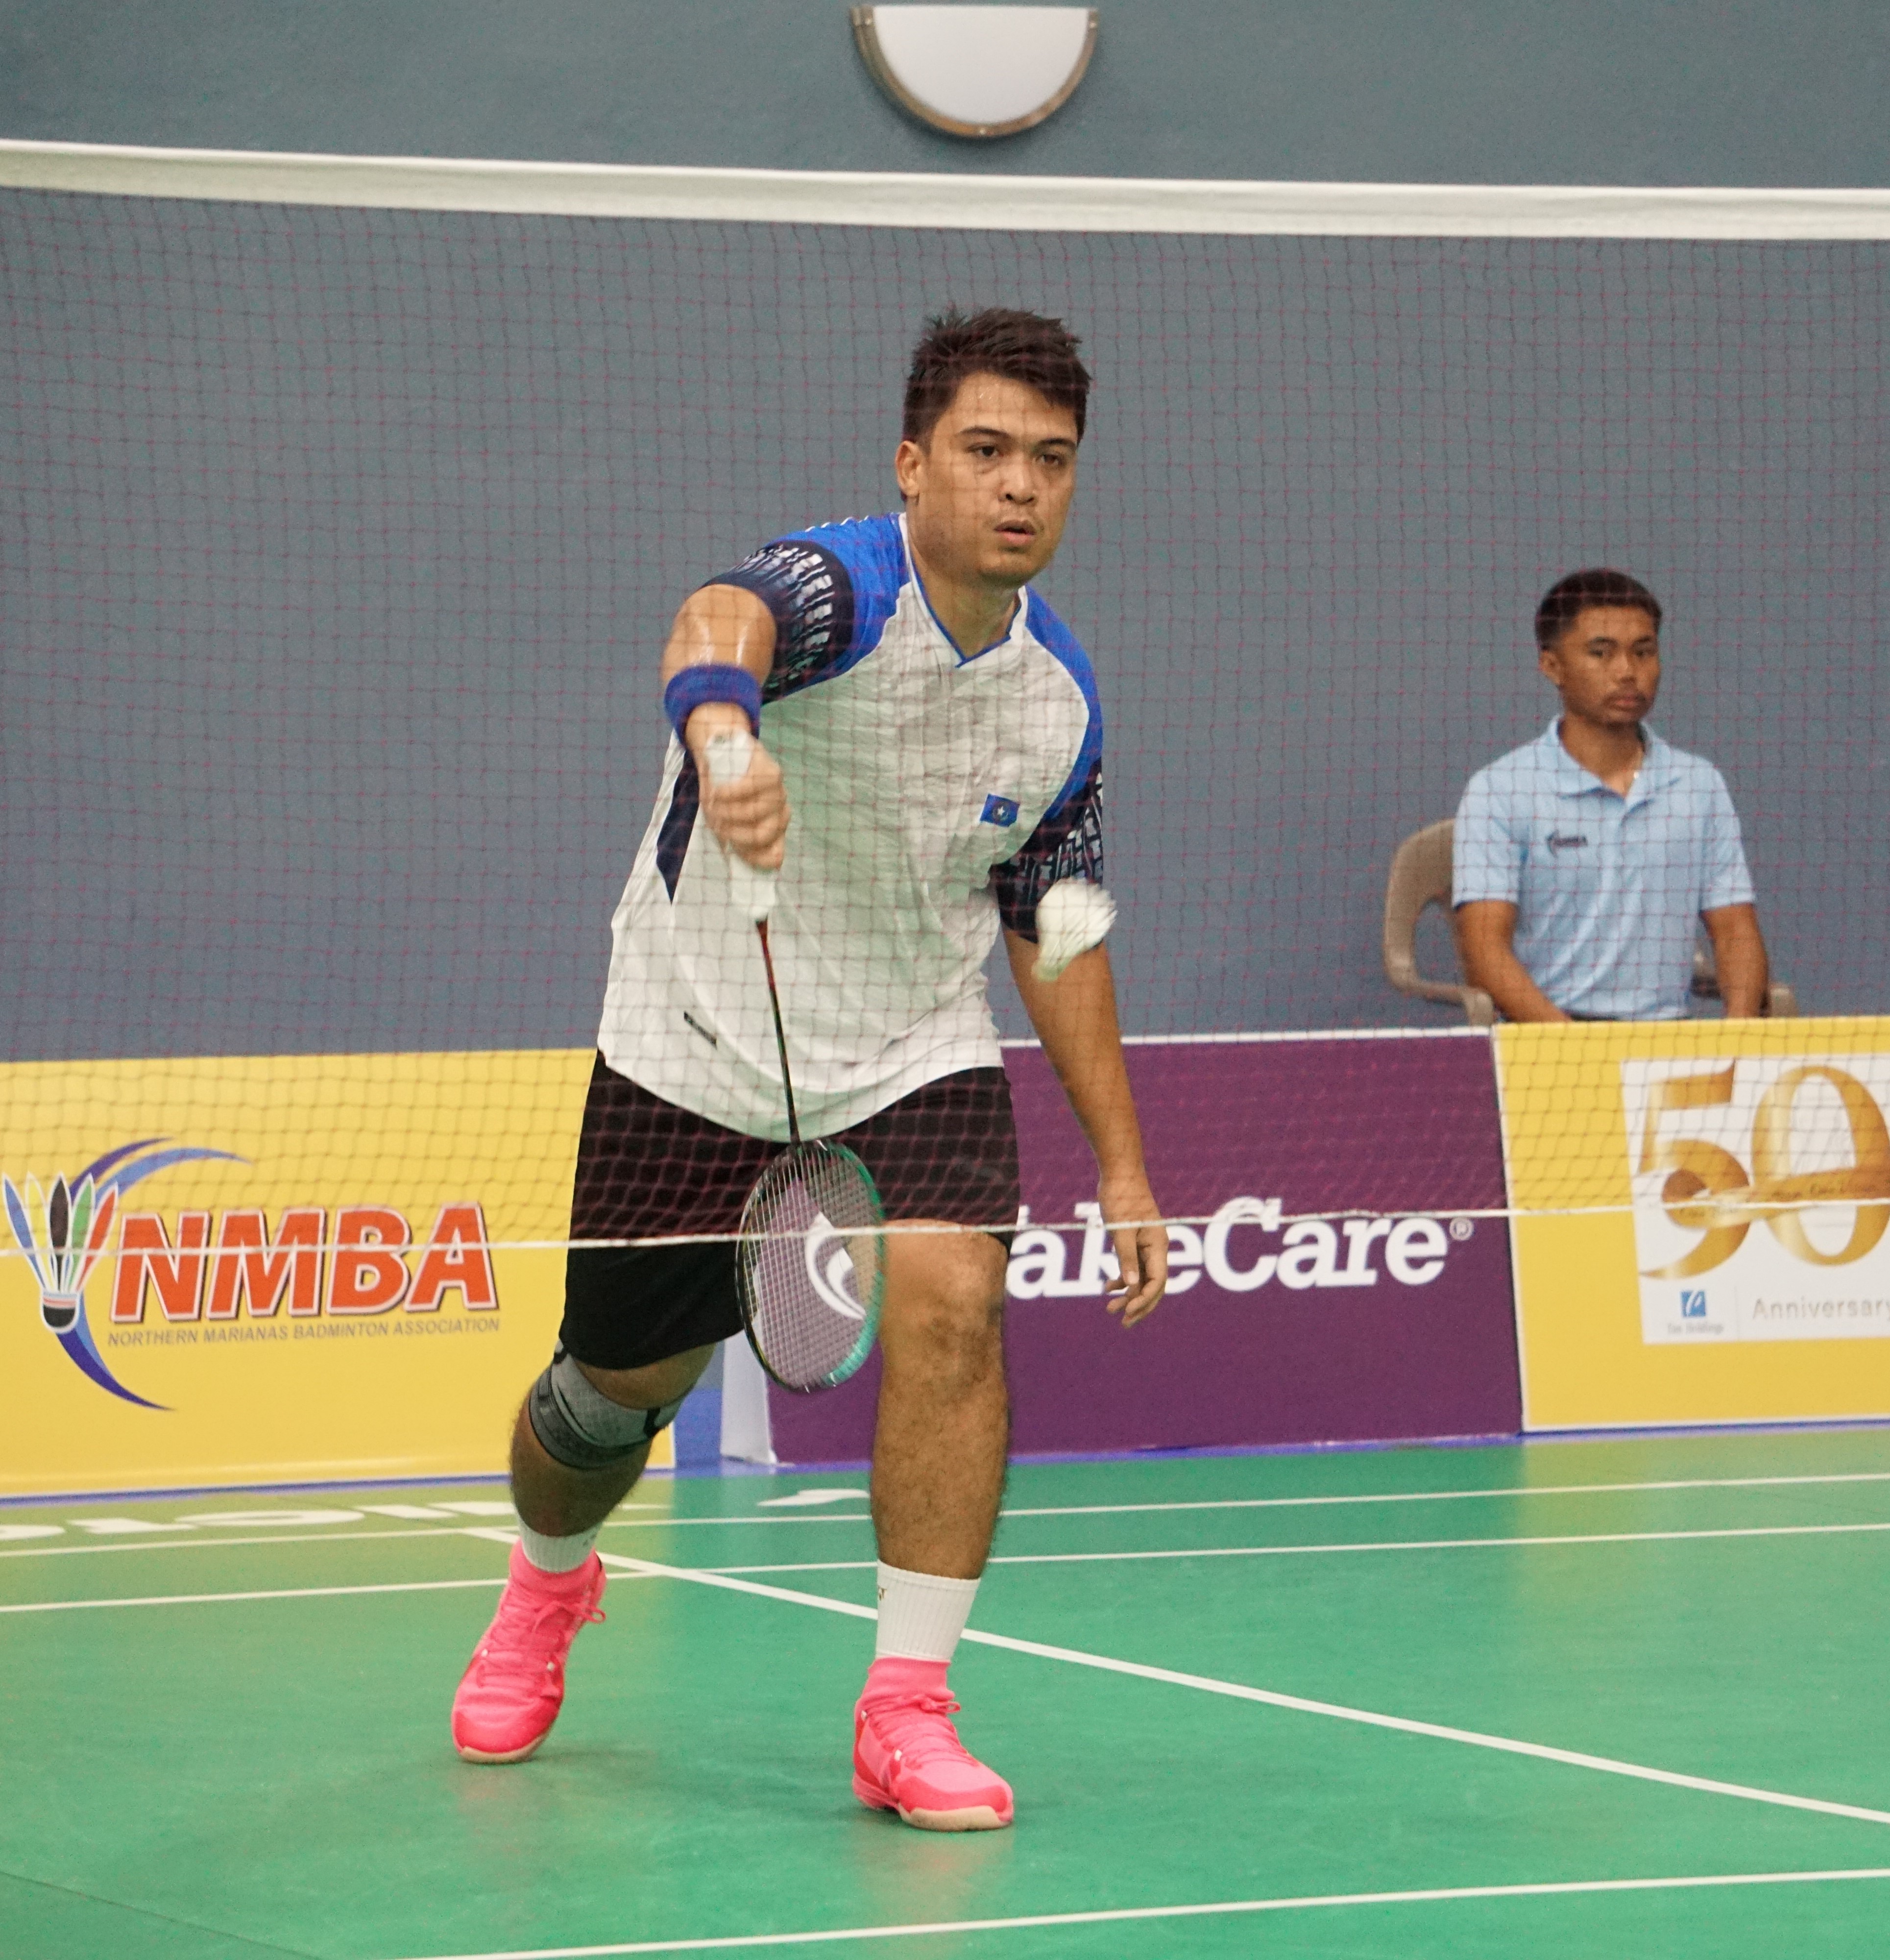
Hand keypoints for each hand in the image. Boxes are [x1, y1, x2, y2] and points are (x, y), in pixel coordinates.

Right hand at [691, 709, 789, 870]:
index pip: (773, 854)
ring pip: (756, 813)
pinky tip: (716, 793)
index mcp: (772, 830)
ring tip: (712, 806)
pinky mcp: (772, 772)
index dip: (755, 859)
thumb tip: (731, 852)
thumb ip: (727, 834)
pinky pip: (750, 788)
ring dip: (728, 813)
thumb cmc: (723, 791)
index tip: (733, 852)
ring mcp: (779, 793)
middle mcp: (781, 813)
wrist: (724, 753)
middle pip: (763, 834)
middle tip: (715, 824)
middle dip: (735, 833)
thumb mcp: (722, 817)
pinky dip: (729, 794)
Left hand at [1100, 1171, 1166, 1325]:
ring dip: (1128, 1295)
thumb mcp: (1121, 1230)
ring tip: (1109, 1310)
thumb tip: (1130, 1285)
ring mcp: (1146, 1246)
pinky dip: (1121, 1279)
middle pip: (1153, 1285)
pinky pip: (1132, 1267)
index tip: (1128, 1311)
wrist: (1119, 1174)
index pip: (1157, 1281)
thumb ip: (1125, 1257)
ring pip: (1141, 1278)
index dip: (1144, 1299)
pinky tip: (1107, 1287)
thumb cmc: (1121, 1198)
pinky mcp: (1135, 1242)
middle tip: (1123, 1322)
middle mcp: (1156, 1248)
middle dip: (1139, 1305)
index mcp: (1158, 1246)